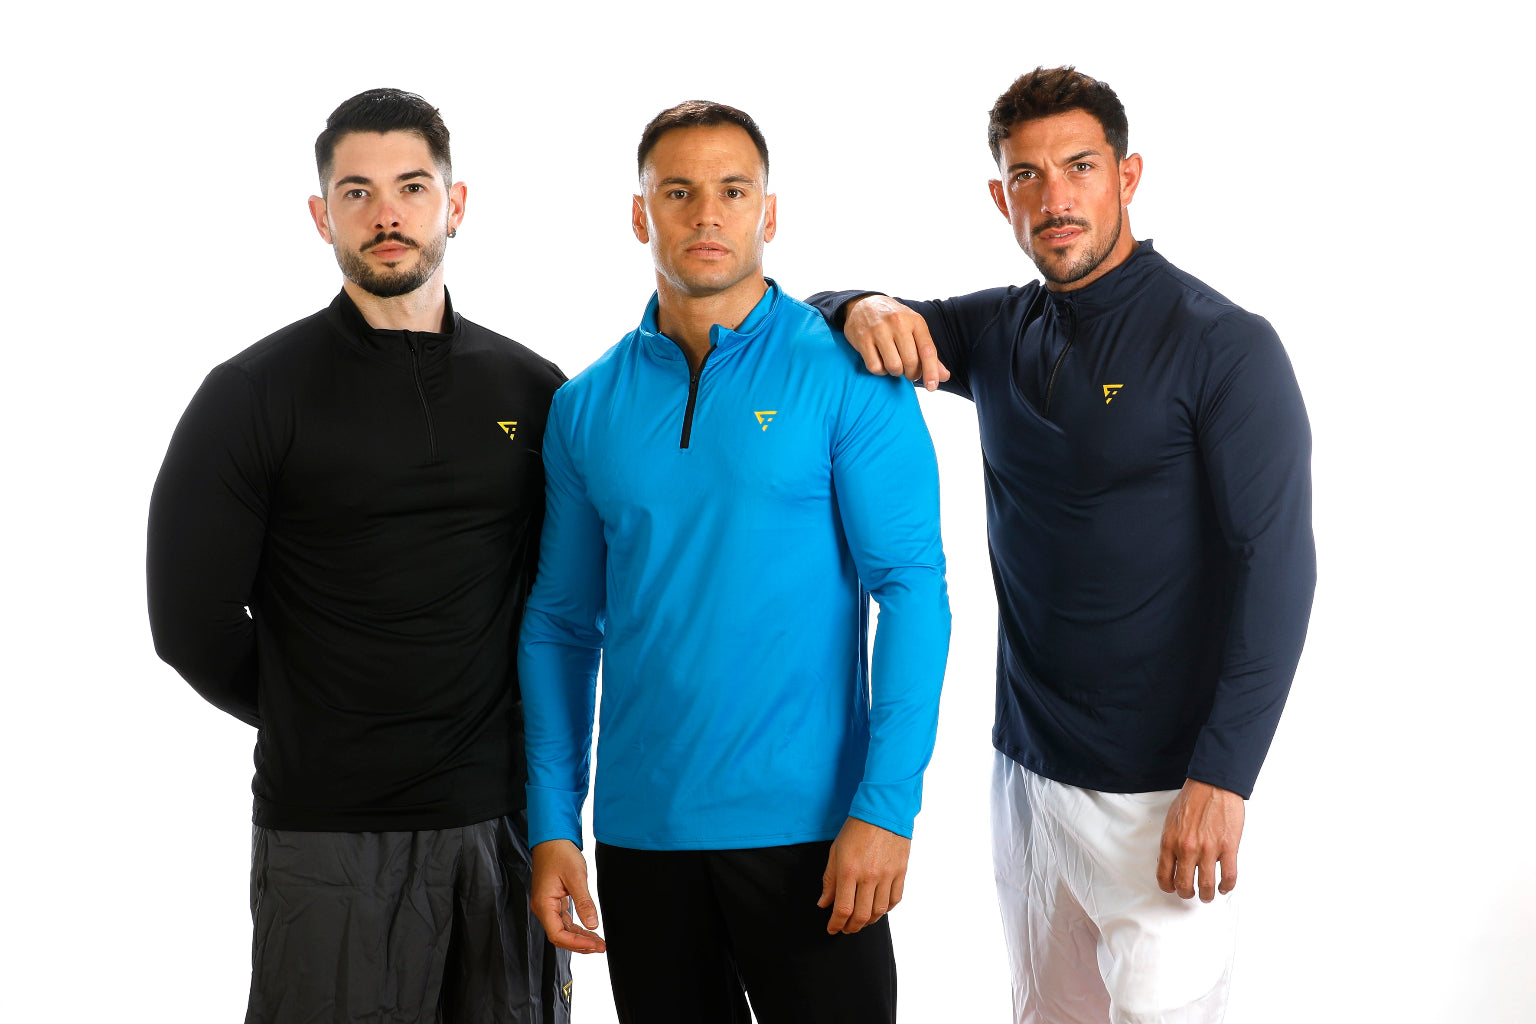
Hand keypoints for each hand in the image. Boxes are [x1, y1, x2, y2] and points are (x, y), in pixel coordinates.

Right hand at [530, 839, 606, 952]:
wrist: (553, 838)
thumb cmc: (560, 853)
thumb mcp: (576, 877)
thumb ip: (584, 902)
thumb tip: (592, 925)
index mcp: (544, 904)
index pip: (557, 934)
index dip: (576, 943)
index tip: (594, 945)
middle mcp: (543, 908)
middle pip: (560, 936)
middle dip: (581, 944)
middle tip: (601, 946)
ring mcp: (548, 905)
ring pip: (563, 930)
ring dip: (580, 937)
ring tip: (598, 942)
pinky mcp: (554, 901)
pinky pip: (564, 921)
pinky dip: (577, 928)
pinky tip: (589, 930)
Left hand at [817, 817, 910, 933]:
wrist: (883, 811)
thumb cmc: (856, 828)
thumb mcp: (835, 851)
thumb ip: (829, 880)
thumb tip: (824, 903)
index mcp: (849, 871)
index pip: (843, 909)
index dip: (836, 924)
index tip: (832, 928)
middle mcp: (869, 876)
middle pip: (862, 915)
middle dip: (851, 927)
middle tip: (845, 928)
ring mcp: (887, 875)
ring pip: (879, 911)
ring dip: (868, 921)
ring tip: (861, 921)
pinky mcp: (901, 872)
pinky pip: (895, 899)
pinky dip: (886, 909)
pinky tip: (878, 909)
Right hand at [843, 295, 950, 390]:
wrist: (864, 304)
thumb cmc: (895, 321)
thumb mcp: (914, 330)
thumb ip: (928, 353)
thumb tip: (944, 377)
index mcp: (915, 321)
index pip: (927, 350)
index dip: (931, 371)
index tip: (932, 387)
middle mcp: (898, 322)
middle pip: (910, 362)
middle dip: (911, 373)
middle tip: (908, 372)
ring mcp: (879, 329)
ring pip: (893, 366)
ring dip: (895, 372)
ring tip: (894, 365)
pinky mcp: (862, 338)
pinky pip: (875, 367)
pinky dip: (880, 371)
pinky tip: (881, 362)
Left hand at [1157, 779, 1244, 901]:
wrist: (1213, 784)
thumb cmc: (1193, 799)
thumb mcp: (1171, 821)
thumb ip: (1171, 842)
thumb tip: (1171, 861)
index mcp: (1170, 842)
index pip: (1164, 875)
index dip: (1168, 887)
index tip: (1173, 889)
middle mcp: (1187, 849)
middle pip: (1184, 885)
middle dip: (1187, 894)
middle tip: (1192, 894)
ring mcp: (1208, 849)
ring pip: (1206, 886)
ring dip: (1207, 895)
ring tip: (1208, 895)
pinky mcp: (1228, 848)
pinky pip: (1228, 877)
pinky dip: (1226, 887)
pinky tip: (1224, 887)